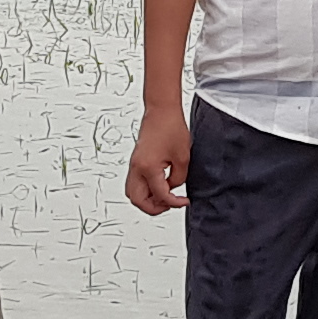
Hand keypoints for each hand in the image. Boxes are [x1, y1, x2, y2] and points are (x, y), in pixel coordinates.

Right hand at [125, 101, 192, 215]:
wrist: (161, 110)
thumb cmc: (171, 127)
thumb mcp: (183, 157)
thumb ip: (179, 178)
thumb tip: (173, 188)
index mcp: (148, 167)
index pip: (160, 195)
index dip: (174, 203)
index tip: (184, 201)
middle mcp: (137, 168)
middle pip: (137, 200)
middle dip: (154, 207)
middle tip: (170, 205)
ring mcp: (134, 165)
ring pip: (133, 193)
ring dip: (147, 200)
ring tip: (164, 198)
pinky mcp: (136, 162)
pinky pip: (135, 184)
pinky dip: (145, 190)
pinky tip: (159, 187)